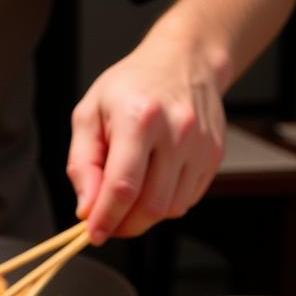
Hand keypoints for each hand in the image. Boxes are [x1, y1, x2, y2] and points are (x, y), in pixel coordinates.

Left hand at [66, 35, 226, 244]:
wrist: (184, 61)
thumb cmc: (132, 86)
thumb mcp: (90, 114)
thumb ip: (82, 164)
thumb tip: (87, 208)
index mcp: (140, 117)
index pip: (123, 186)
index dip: (106, 218)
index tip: (92, 234)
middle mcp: (177, 131)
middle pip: (150, 206)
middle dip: (124, 225)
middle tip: (108, 222)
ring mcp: (200, 146)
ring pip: (170, 210)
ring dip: (144, 217)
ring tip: (129, 198)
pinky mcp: (213, 156)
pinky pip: (186, 201)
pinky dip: (164, 205)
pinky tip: (152, 184)